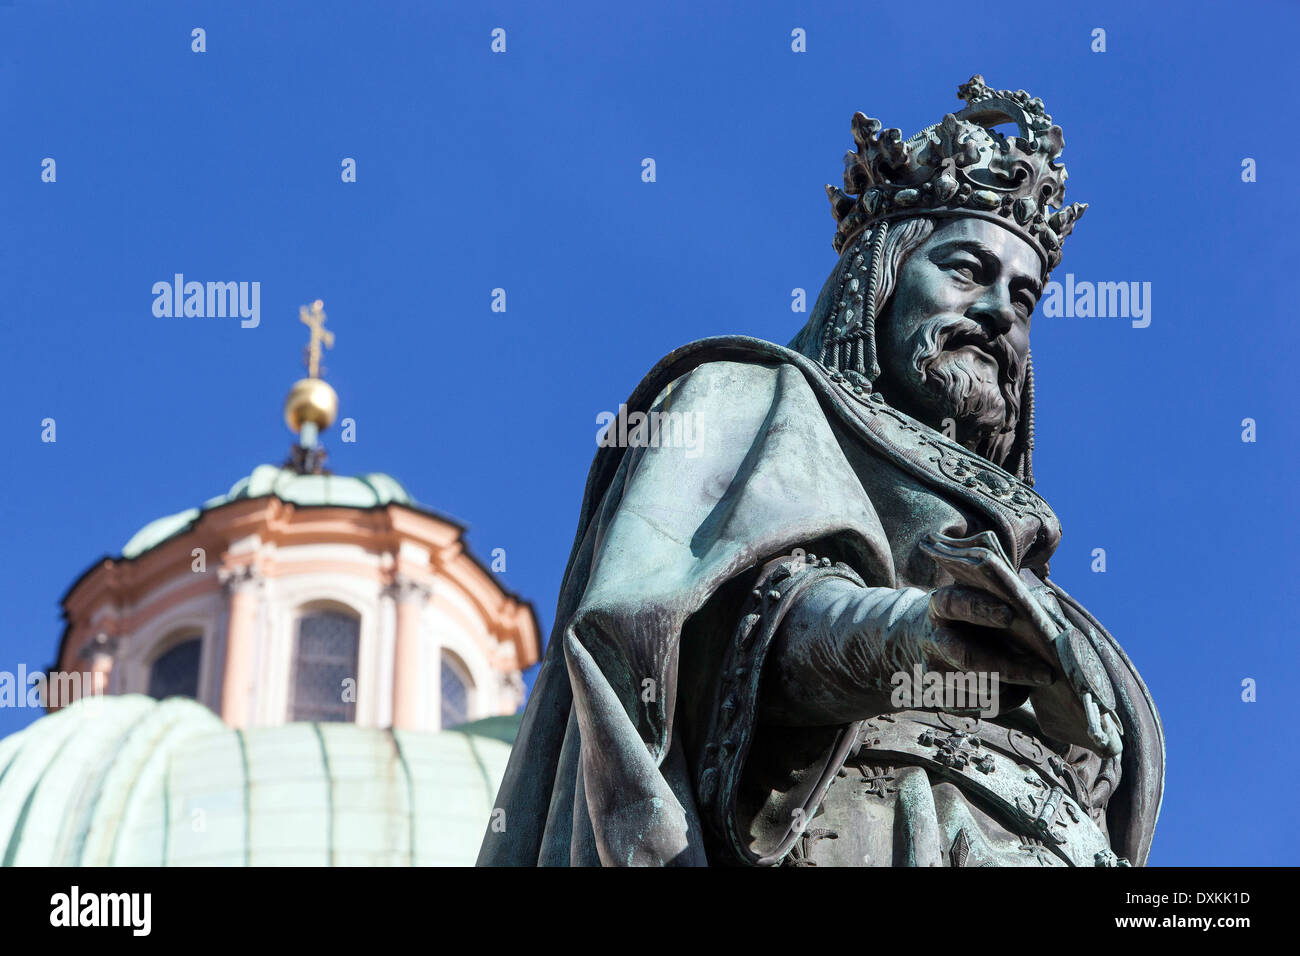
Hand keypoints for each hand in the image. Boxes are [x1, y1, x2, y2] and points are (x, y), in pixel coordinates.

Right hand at [903, 584, 1056, 687]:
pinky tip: (1021, 690)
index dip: (979, 609)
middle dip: (1007, 667)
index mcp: (939, 608)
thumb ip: (999, 599)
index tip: (1010, 614)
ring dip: (1011, 686)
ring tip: (1040, 677)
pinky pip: (979, 706)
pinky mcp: (942, 698)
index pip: (954, 605)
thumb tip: (1039, 610)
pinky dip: (1006, 701)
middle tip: (1045, 672)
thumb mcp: (974, 598)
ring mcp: (934, 673)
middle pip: (966, 657)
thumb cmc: (967, 615)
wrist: (928, 638)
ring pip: (976, 687)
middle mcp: (933, 641)